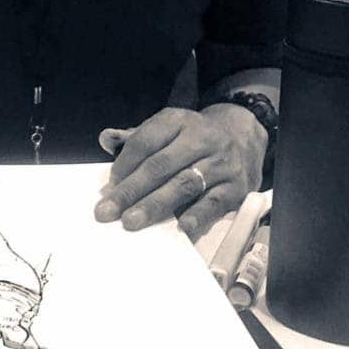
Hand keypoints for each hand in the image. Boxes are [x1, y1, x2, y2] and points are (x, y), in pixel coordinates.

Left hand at [93, 105, 265, 239]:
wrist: (242, 136)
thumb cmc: (193, 139)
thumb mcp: (167, 128)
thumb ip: (135, 137)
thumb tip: (106, 139)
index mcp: (178, 121)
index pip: (145, 141)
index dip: (124, 164)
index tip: (109, 186)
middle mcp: (201, 138)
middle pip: (160, 165)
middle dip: (131, 190)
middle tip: (109, 211)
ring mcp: (220, 162)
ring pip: (184, 184)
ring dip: (155, 204)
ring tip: (132, 220)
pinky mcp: (236, 185)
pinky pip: (214, 202)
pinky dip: (197, 214)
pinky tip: (181, 226)